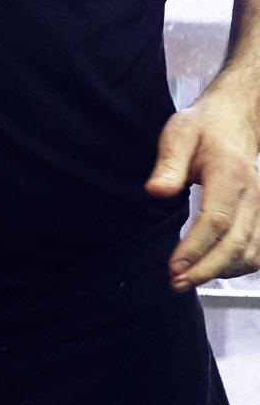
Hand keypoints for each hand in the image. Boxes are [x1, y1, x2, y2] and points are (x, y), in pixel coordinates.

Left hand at [146, 95, 259, 288]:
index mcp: (230, 174)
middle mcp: (254, 194)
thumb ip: (168, 164)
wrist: (235, 121)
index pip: (217, 220)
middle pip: (236, 243)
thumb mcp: (178, 134)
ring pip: (253, 252)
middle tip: (175, 283)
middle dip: (206, 269)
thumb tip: (155, 191)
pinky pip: (259, 250)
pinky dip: (239, 266)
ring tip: (188, 280)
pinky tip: (213, 270)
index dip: (196, 248)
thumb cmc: (203, 128)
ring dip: (222, 272)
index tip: (173, 266)